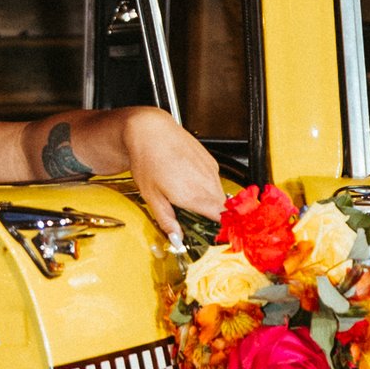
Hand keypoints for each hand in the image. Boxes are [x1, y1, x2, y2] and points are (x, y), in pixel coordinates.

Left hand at [119, 109, 229, 238]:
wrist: (150, 129)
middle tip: (194, 216)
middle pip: (221, 209)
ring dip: (209, 200)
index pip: (221, 220)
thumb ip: (167, 220)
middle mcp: (207, 183)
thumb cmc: (148, 158)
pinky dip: (207, 186)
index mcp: (194, 196)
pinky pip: (215, 180)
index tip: (209, 233)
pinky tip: (189, 180)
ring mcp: (211, 170)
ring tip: (188, 195)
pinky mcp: (211, 160)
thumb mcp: (151, 196)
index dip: (218, 229)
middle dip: (211, 216)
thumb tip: (176, 238)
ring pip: (220, 194)